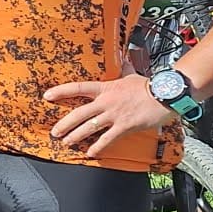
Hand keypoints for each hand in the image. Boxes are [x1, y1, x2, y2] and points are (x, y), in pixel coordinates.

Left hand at [45, 75, 177, 156]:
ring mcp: (114, 115)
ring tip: (66, 142)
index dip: (61, 91)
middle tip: (55, 132)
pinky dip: (98, 147)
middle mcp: (106, 102)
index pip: (78, 88)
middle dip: (64, 124)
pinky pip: (107, 139)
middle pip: (79, 113)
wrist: (165, 95)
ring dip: (76, 136)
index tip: (47, 95)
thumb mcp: (131, 75)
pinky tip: (90, 152)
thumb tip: (124, 59)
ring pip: (89, 127)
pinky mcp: (124, 126)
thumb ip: (123, 69)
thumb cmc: (149, 86)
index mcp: (106, 88)